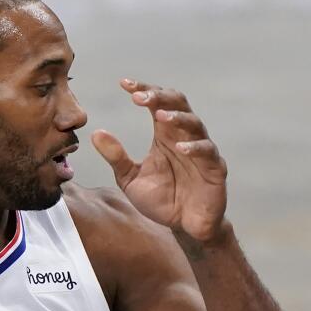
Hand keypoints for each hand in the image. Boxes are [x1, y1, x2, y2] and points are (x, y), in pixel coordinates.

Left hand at [91, 78, 227, 242]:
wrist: (183, 227)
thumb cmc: (161, 200)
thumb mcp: (130, 179)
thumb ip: (116, 157)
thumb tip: (96, 133)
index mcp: (164, 135)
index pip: (156, 103)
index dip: (143, 90)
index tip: (124, 84)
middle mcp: (184, 136)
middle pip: (178, 103)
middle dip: (160, 96)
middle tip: (140, 95)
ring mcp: (201, 151)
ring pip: (195, 123)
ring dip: (177, 117)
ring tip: (159, 115)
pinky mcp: (215, 168)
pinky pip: (208, 152)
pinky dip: (195, 147)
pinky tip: (181, 148)